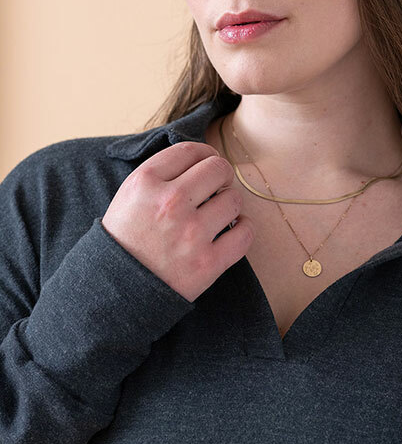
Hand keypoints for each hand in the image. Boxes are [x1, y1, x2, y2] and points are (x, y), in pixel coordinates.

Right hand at [101, 141, 254, 302]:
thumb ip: (161, 176)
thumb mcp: (128, 198)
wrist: (116, 292)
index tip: (209, 161)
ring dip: (231, 203)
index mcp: (145, 183)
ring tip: (220, 213)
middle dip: (222, 175)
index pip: (190, 151)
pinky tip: (233, 230)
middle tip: (218, 187)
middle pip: (218, 168)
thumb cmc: (125, 242)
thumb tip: (202, 160)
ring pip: (234, 199)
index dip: (206, 153)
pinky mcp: (209, 262)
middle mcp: (170, 203)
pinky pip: (245, 233)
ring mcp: (192, 233)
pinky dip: (244, 229)